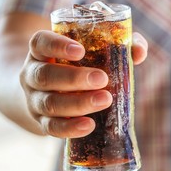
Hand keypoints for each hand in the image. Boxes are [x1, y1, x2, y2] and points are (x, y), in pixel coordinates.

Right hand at [20, 30, 147, 137]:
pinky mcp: (41, 122)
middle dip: (73, 79)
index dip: (56, 45)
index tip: (80, 50)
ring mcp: (34, 100)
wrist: (44, 92)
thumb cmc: (71, 67)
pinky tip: (88, 125)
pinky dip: (70, 128)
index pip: (40, 43)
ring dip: (77, 104)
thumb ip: (114, 46)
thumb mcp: (83, 52)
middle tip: (102, 79)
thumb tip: (139, 51)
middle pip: (45, 76)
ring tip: (104, 100)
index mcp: (39, 52)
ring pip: (49, 103)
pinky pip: (52, 128)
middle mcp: (31, 75)